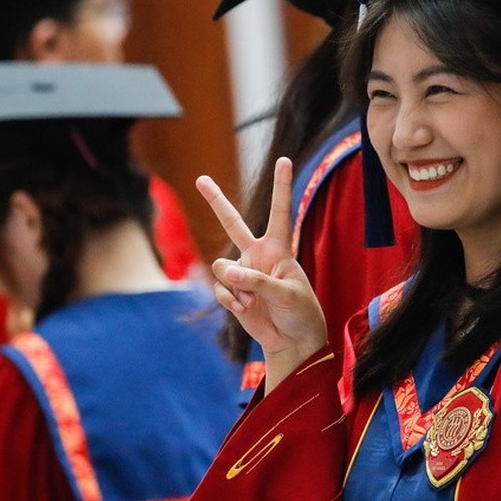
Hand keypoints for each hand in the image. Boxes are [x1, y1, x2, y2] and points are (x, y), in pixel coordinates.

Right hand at [198, 158, 325, 388]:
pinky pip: (221, 289)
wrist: (292, 340)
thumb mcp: (287, 294)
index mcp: (279, 248)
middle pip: (233, 222)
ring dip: (234, 285)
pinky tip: (245, 310)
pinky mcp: (232, 291)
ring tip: (252, 301)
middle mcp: (258, 254)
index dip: (282, 186)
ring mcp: (243, 272)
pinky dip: (230, 301)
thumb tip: (227, 271)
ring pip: (222, 267)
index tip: (284, 160)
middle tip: (200, 179)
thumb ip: (258, 281)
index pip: (280, 211)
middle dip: (216, 201)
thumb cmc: (300, 312)